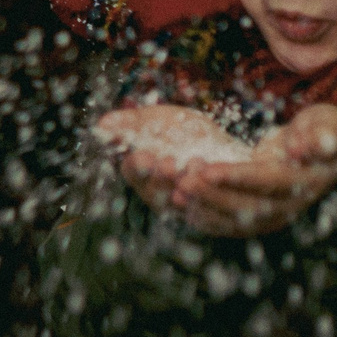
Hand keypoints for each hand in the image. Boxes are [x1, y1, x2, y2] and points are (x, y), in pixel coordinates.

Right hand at [103, 105, 246, 207]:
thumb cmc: (190, 136)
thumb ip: (133, 123)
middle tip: (170, 163)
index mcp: (146, 176)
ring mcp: (191, 210)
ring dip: (187, 185)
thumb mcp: (160, 121)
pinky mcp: (220, 216)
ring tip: (195, 162)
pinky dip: (212, 192)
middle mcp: (165, 197)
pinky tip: (212, 172)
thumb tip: (103, 124)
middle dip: (161, 180)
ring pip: (184, 207)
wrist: (234, 152)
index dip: (138, 168)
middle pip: (156, 195)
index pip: (133, 174)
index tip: (145, 156)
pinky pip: (215, 212)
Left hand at [165, 104, 336, 235]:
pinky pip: (228, 224)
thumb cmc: (321, 131)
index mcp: (308, 182)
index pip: (269, 183)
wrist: (317, 151)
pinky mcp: (255, 220)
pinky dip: (203, 217)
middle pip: (248, 207)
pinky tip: (179, 204)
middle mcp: (290, 207)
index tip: (208, 169)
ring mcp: (272, 217)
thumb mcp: (330, 124)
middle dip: (213, 195)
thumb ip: (326, 133)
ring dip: (204, 207)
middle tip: (183, 180)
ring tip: (177, 191)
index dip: (239, 177)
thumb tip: (309, 148)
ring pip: (234, 220)